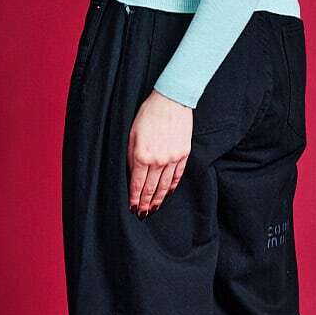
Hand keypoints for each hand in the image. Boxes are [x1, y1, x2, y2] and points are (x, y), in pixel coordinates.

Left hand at [127, 89, 191, 215]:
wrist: (171, 101)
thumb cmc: (148, 114)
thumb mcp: (131, 135)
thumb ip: (131, 157)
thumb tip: (133, 175)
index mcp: (142, 155)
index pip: (137, 184)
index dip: (134, 198)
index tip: (133, 208)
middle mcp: (158, 160)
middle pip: (151, 188)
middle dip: (146, 203)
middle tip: (143, 214)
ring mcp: (172, 158)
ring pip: (165, 185)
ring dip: (159, 198)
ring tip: (154, 208)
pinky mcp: (183, 154)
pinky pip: (177, 175)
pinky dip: (172, 186)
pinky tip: (168, 193)